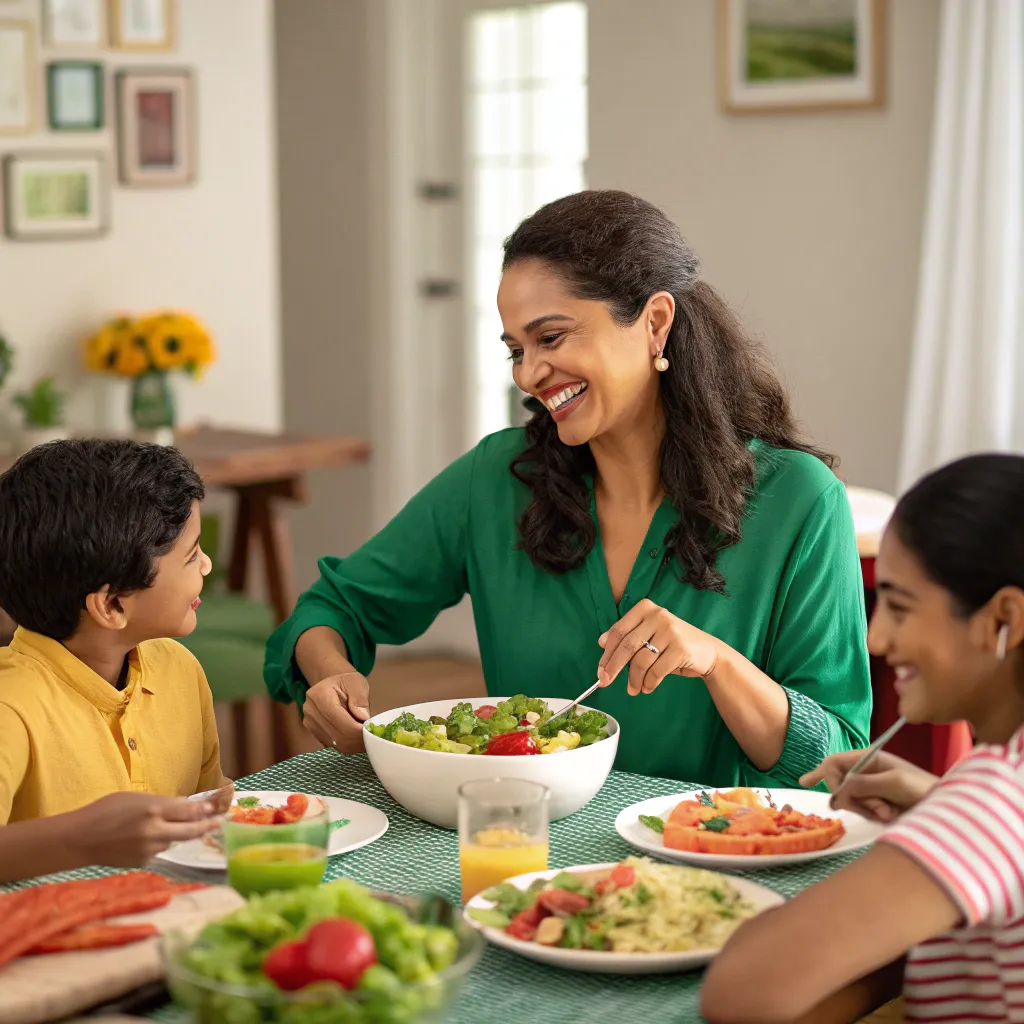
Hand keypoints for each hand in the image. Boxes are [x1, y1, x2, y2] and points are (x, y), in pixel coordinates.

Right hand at [67, 792, 220, 865]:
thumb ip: (162, 803)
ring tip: (162, 826)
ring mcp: (149, 849)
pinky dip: (159, 844)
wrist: (80, 839)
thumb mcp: (135, 798)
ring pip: (173, 841)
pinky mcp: (143, 862)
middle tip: (217, 823)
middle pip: (190, 830)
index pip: (188, 810)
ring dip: (175, 834)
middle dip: (206, 826)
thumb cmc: (105, 811)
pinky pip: (159, 851)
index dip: (203, 810)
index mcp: (153, 809)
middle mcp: (154, 830)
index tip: (213, 809)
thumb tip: (185, 806)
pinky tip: (145, 839)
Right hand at [302, 671, 370, 752]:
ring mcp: (310, 723)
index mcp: (319, 695)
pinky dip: (348, 745)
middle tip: (372, 736)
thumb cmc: (346, 682)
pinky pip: (333, 745)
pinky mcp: (314, 733)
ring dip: (353, 744)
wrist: (332, 684)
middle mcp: (310, 711)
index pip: (338, 719)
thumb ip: (360, 699)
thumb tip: (363, 718)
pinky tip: (356, 738)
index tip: (371, 729)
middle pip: (337, 735)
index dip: (356, 729)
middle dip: (357, 739)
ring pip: (336, 743)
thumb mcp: (357, 683)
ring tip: (365, 736)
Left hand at [597, 599, 723, 695]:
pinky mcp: (681, 647)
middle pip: (627, 645)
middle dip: (614, 667)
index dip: (607, 653)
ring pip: (641, 660)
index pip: (619, 631)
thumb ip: (628, 636)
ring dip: (634, 679)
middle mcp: (658, 615)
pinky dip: (649, 683)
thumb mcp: (649, 636)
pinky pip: (656, 670)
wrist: (708, 653)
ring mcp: (670, 630)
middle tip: (605, 682)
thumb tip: (601, 642)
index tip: (600, 670)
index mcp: (645, 608)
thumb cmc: (673, 645)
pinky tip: (647, 687)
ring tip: (634, 689)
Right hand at [800, 750, 938, 822]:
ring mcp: (868, 788)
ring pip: (850, 801)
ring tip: (889, 813)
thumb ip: (863, 784)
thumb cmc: (921, 788)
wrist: (943, 808)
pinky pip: (860, 811)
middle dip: (854, 800)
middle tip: (878, 810)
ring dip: (867, 810)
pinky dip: (872, 815)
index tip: (838, 798)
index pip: (833, 763)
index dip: (828, 778)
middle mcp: (863, 771)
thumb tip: (837, 792)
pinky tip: (888, 815)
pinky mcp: (874, 804)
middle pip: (839, 785)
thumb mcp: (893, 782)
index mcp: (867, 758)